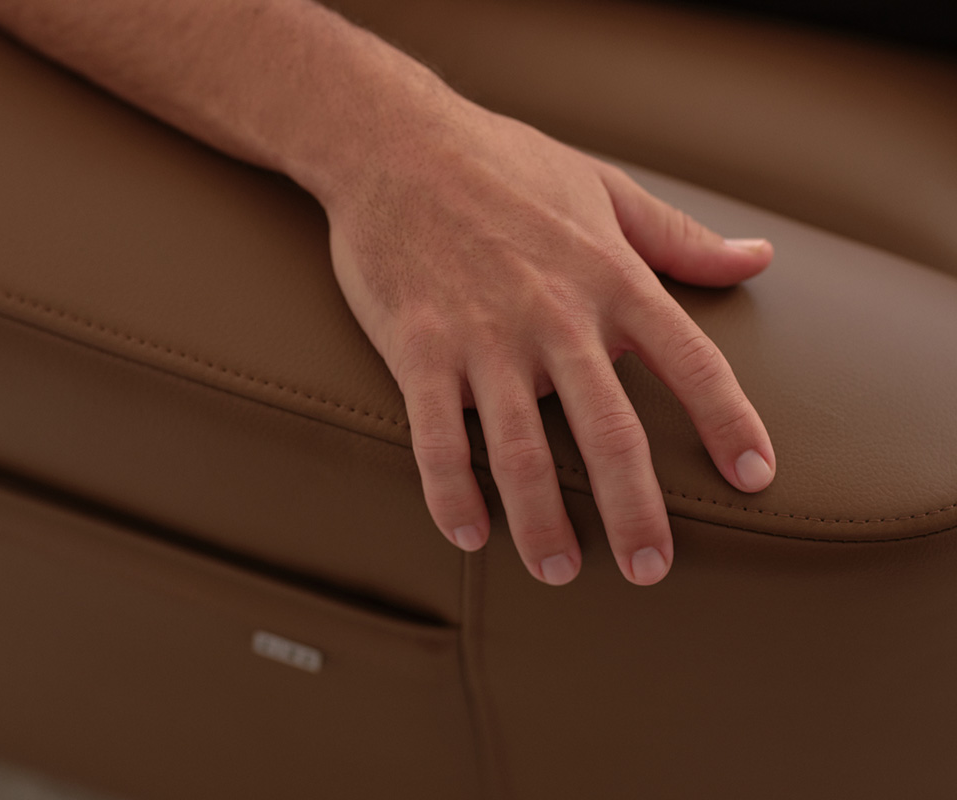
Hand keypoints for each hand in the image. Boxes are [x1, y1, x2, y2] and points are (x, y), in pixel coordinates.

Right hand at [324, 104, 775, 585]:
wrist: (395, 144)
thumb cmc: (504, 165)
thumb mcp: (604, 189)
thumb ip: (680, 237)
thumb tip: (758, 258)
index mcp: (611, 276)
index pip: (692, 362)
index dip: (729, 424)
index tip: (755, 478)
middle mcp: (555, 314)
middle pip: (610, 431)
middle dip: (635, 509)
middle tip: (649, 569)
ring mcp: (483, 336)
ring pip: (519, 449)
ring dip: (541, 521)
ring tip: (558, 572)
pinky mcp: (418, 348)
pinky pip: (436, 436)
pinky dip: (450, 490)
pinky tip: (468, 533)